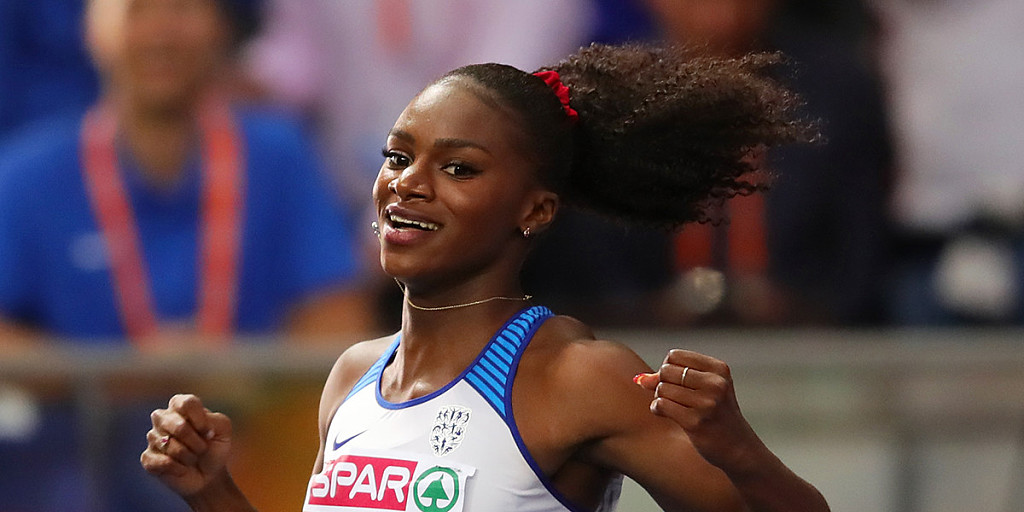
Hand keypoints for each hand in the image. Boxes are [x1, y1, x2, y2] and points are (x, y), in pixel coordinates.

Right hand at [140, 394, 232, 498]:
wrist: (208, 475)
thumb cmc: (214, 447)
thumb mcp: (223, 430)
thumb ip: (215, 421)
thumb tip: (201, 428)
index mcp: (180, 405)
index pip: (186, 403)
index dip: (200, 420)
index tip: (209, 432)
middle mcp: (163, 418)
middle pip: (178, 425)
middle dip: (196, 442)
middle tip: (202, 448)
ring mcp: (153, 438)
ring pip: (169, 445)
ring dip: (188, 456)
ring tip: (192, 458)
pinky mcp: (148, 458)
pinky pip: (161, 462)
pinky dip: (177, 468)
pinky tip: (182, 469)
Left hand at [634, 350, 761, 473]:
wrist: (738, 448)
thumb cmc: (716, 414)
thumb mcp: (702, 390)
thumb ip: (669, 379)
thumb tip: (638, 379)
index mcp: (719, 369)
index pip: (674, 356)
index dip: (667, 369)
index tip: (675, 383)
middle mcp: (715, 383)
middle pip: (666, 371)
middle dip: (662, 383)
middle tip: (672, 397)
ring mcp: (707, 403)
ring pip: (661, 388)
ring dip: (659, 398)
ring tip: (671, 407)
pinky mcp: (696, 422)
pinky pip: (661, 405)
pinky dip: (657, 409)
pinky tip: (665, 414)